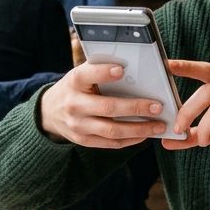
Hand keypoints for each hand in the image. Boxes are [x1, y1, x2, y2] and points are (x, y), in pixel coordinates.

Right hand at [38, 61, 166, 147]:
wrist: (50, 112)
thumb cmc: (75, 88)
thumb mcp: (80, 75)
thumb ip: (99, 71)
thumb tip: (133, 67)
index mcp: (73, 82)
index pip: (86, 75)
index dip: (102, 73)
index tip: (121, 70)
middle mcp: (74, 105)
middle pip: (107, 107)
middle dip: (135, 108)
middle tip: (157, 106)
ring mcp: (78, 126)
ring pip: (112, 130)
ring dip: (139, 129)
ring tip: (158, 125)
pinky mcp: (84, 141)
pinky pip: (111, 143)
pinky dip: (131, 139)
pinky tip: (145, 134)